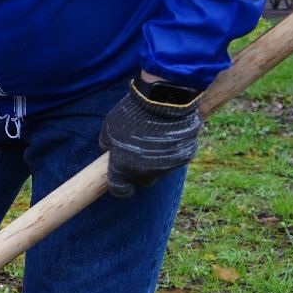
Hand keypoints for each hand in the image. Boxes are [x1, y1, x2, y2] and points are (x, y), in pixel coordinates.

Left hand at [98, 79, 201, 198]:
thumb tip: (108, 149)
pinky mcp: (185, 157)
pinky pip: (177, 159)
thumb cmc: (132, 114)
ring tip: (155, 140)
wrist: (164, 101)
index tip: (121, 182)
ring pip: (161, 170)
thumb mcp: (108, 128)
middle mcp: (146, 172)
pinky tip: (170, 136)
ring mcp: (168, 166)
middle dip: (140, 172)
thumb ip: (107, 144)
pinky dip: (173, 152)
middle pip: (143, 181)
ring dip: (157, 161)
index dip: (120, 188)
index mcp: (124, 168)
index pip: (119, 190)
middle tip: (138, 156)